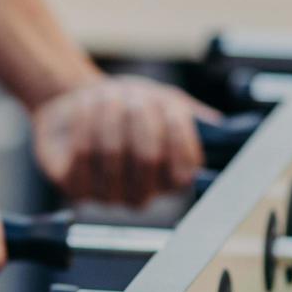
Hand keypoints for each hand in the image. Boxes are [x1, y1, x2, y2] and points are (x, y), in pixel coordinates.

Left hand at [32, 75, 220, 206]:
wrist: (82, 102)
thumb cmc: (131, 105)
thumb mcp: (168, 102)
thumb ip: (192, 116)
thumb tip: (216, 125)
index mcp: (171, 179)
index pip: (183, 171)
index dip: (176, 136)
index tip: (169, 108)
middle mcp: (142, 194)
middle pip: (147, 158)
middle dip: (141, 119)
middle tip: (135, 97)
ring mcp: (107, 196)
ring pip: (112, 154)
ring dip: (111, 116)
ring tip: (107, 95)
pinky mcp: (74, 187)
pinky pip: (81, 156)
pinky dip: (84, 123)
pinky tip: (85, 106)